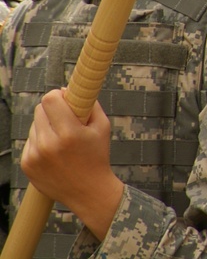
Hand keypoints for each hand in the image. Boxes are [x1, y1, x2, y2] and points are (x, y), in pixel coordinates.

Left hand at [21, 88, 123, 239]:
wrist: (89, 192)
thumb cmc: (98, 156)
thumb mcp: (103, 126)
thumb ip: (89, 104)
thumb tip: (70, 89)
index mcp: (69, 133)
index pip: (50, 100)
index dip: (58, 95)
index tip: (65, 98)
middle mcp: (49, 144)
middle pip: (40, 110)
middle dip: (52, 109)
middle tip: (65, 117)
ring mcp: (35, 156)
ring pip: (35, 125)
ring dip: (46, 126)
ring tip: (62, 139)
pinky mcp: (27, 164)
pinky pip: (30, 141)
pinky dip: (41, 141)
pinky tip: (54, 152)